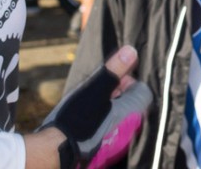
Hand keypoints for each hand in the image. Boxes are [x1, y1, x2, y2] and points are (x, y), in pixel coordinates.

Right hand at [38, 46, 150, 168]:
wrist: (57, 148)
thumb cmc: (77, 117)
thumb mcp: (95, 88)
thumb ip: (115, 70)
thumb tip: (132, 51)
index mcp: (132, 113)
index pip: (143, 91)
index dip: (128, 80)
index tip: (112, 79)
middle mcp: (130, 130)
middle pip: (132, 103)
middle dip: (118, 93)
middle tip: (99, 90)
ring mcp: (118, 141)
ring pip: (120, 116)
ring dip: (109, 106)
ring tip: (91, 103)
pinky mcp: (106, 149)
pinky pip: (111, 129)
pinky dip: (103, 121)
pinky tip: (87, 118)